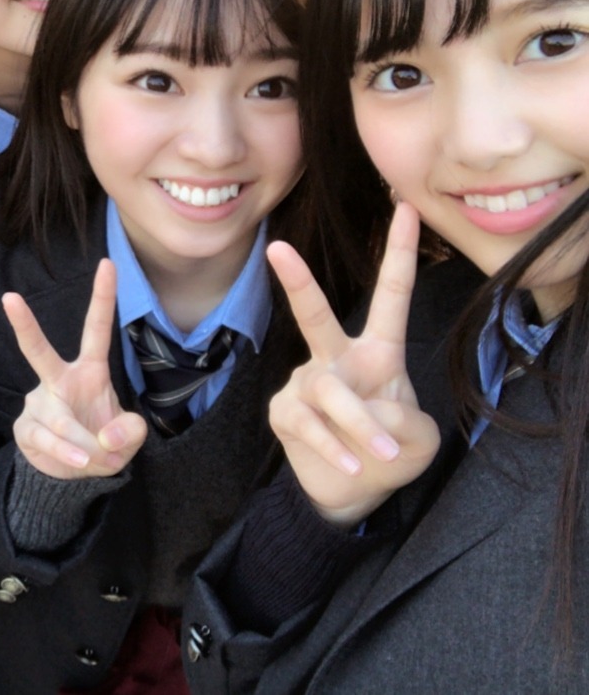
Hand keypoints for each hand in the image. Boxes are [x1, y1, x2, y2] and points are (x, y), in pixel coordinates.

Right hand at [4, 259, 147, 479]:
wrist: (74, 474)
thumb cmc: (103, 441)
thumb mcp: (129, 438)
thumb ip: (130, 433)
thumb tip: (106, 437)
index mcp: (89, 371)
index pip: (96, 329)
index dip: (103, 297)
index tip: (107, 263)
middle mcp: (58, 380)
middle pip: (38, 351)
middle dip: (24, 325)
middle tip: (9, 297)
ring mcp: (38, 404)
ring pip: (60, 419)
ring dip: (86, 444)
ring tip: (99, 457)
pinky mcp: (26, 429)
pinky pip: (47, 440)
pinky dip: (68, 453)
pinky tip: (80, 461)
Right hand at [266, 202, 439, 526]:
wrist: (350, 491)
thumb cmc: (391, 452)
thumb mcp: (419, 439)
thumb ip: (403, 420)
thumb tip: (366, 409)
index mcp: (379, 352)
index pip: (392, 296)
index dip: (400, 252)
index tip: (406, 206)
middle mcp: (337, 359)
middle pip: (314, 316)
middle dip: (297, 282)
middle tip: (278, 250)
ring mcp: (306, 384)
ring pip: (330, 393)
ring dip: (360, 426)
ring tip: (379, 455)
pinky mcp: (284, 412)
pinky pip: (308, 423)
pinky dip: (335, 446)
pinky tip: (353, 464)